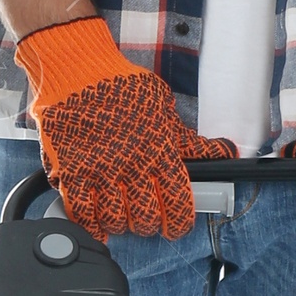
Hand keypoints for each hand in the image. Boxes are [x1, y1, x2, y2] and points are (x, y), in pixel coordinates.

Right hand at [15, 15, 234, 239]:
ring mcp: (100, 169)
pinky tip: (97, 225)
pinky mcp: (71, 171)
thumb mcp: (162, 107)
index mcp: (159, 150)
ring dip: (121, 225)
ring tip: (121, 217)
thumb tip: (224, 152)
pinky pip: (82, 213)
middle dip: (149, 225)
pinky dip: (90, 226)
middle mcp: (131, 163)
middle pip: (146, 218)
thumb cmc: (120, 84)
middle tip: (145, 219)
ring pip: (115, 220)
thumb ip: (188, 139)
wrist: (75, 68)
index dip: (179, 223)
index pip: (178, 202)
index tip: (175, 226)